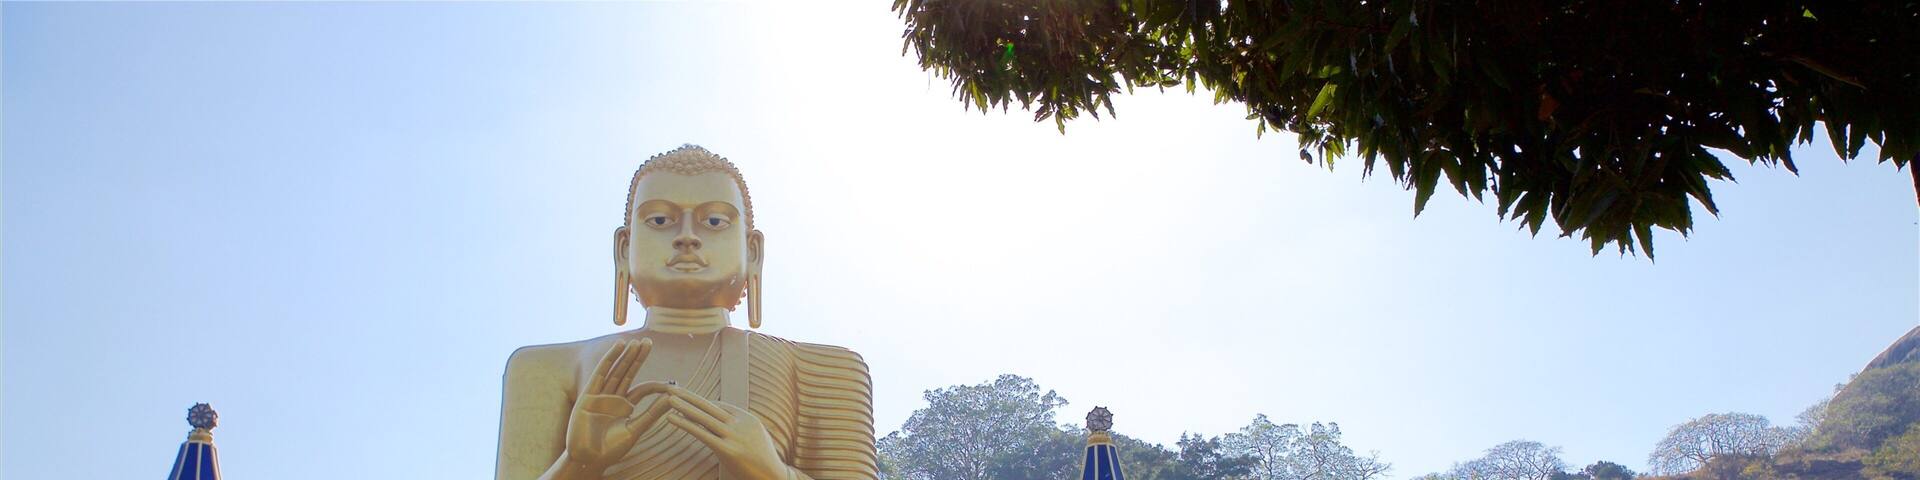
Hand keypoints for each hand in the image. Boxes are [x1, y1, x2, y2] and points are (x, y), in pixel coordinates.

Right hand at [561, 339, 675, 470]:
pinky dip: (610, 359)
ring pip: (617, 371)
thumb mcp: (635, 429)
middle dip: (638, 357)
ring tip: (636, 342)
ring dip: (626, 356)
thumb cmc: (611, 449)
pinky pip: (601, 373)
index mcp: (625, 407)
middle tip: (649, 341)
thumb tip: (672, 399)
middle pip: (628, 373)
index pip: (643, 389)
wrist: (589, 459)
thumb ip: (652, 413)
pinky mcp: (589, 395)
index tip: (672, 383)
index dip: (656, 385)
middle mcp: (614, 398)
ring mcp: (601, 395)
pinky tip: (619, 347)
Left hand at [661, 386, 794, 479]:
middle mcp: (741, 424)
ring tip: (668, 399)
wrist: (773, 477)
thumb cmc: (761, 462)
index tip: (686, 397)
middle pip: (710, 406)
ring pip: (704, 417)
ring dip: (684, 406)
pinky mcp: (727, 450)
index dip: (701, 402)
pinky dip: (685, 424)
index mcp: (748, 419)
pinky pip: (701, 433)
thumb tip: (720, 425)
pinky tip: (672, 418)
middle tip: (672, 387)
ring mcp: (734, 436)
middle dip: (689, 396)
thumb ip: (739, 429)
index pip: (720, 406)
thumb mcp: (754, 438)